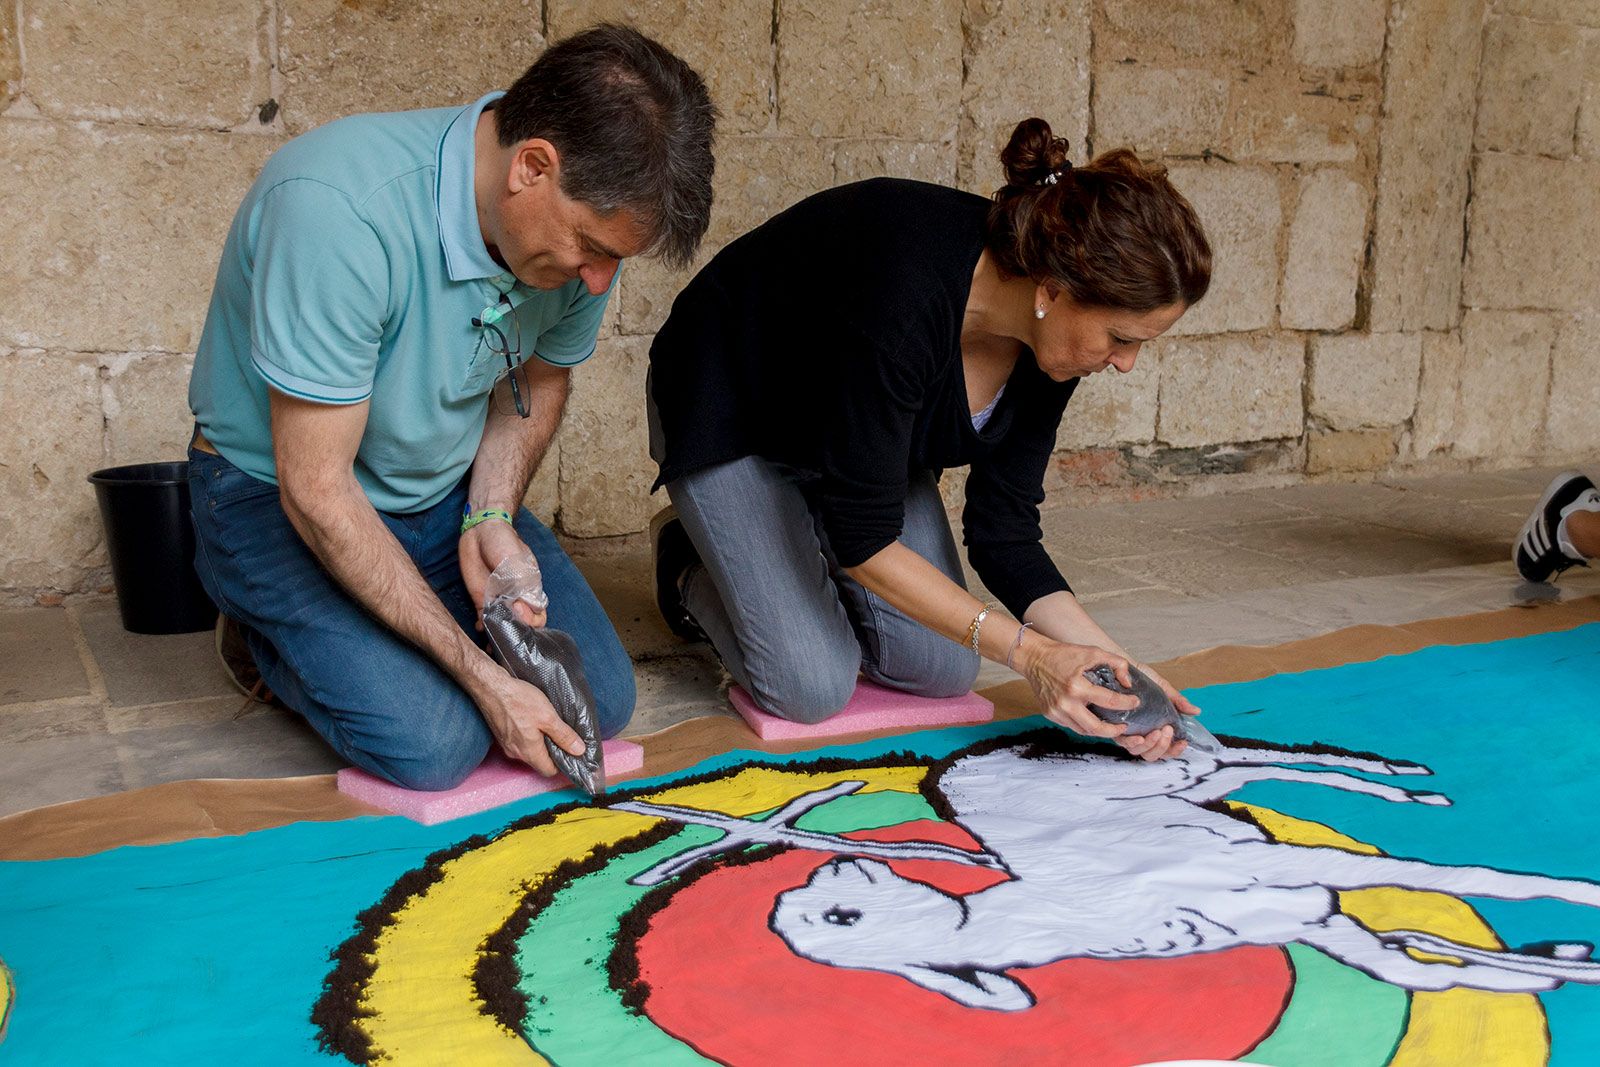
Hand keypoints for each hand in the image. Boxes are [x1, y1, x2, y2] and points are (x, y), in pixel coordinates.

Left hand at [459, 518, 546, 627]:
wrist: (481, 531)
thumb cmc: (504, 542)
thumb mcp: (517, 561)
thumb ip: (523, 585)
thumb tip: (529, 608)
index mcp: (531, 590)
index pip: (538, 617)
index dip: (530, 620)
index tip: (518, 608)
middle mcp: (517, 599)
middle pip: (522, 626)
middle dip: (515, 631)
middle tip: (504, 621)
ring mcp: (499, 602)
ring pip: (504, 627)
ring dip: (499, 636)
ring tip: (492, 641)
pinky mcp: (482, 601)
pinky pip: (485, 620)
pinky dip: (484, 628)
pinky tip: (480, 628)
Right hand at [475, 670, 584, 776]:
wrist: (491, 687)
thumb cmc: (518, 700)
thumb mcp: (548, 717)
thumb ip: (564, 736)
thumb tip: (579, 751)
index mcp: (529, 752)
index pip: (549, 771)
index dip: (562, 764)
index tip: (571, 751)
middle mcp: (515, 753)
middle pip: (539, 761)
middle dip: (552, 752)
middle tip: (563, 734)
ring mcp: (506, 745)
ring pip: (529, 751)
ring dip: (541, 743)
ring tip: (549, 725)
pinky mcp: (501, 735)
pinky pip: (519, 742)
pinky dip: (529, 736)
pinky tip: (533, 721)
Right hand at [1019, 639, 1139, 740]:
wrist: (1035, 658)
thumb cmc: (1063, 654)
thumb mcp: (1093, 652)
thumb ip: (1116, 664)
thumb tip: (1127, 683)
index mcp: (1077, 687)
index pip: (1108, 701)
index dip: (1126, 703)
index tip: (1135, 702)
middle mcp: (1065, 703)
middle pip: (1095, 728)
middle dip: (1114, 731)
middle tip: (1124, 727)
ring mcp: (1056, 711)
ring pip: (1083, 730)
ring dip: (1099, 730)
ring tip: (1111, 725)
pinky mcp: (1050, 714)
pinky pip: (1071, 726)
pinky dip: (1084, 725)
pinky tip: (1093, 719)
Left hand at [1116, 662, 1200, 762]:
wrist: (1125, 666)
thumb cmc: (1143, 680)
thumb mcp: (1164, 689)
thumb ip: (1178, 702)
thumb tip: (1196, 711)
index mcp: (1154, 728)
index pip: (1165, 750)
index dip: (1174, 751)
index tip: (1183, 742)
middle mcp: (1140, 733)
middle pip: (1151, 755)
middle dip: (1162, 747)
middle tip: (1167, 731)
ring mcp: (1127, 732)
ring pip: (1138, 751)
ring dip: (1151, 745)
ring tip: (1157, 732)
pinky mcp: (1114, 726)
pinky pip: (1121, 741)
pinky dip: (1132, 742)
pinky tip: (1139, 737)